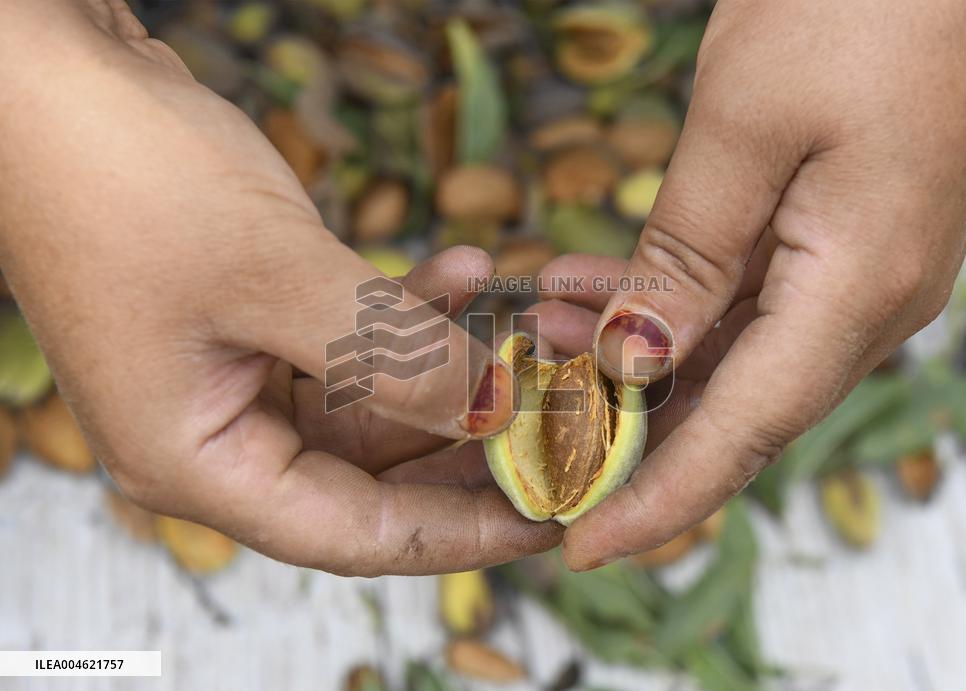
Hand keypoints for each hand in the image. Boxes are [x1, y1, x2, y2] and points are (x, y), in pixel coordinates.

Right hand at [0, 0, 559, 574]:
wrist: (48, 78)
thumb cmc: (125, 179)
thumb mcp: (279, 277)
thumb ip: (393, 359)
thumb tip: (493, 412)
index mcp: (198, 461)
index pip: (354, 533)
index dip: (461, 532)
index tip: (550, 517)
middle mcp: (216, 433)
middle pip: (371, 473)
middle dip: (467, 442)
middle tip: (558, 422)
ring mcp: (234, 374)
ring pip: (371, 399)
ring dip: (445, 359)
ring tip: (523, 327)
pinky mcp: (254, 319)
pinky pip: (351, 337)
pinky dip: (408, 308)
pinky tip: (468, 270)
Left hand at [546, 0, 965, 569]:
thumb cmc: (853, 8)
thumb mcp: (743, 131)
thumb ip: (685, 258)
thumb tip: (635, 362)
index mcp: (858, 289)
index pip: (742, 431)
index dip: (657, 499)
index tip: (580, 545)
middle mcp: (867, 301)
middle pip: (734, 409)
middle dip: (626, 426)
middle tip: (529, 429)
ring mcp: (856, 272)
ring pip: (726, 355)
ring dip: (627, 356)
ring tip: (534, 324)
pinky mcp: (835, 240)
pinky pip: (737, 301)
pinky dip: (659, 304)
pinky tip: (585, 281)